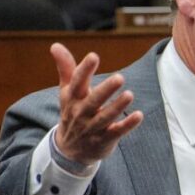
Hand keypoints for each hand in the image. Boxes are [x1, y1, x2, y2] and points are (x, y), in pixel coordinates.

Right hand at [51, 43, 142, 165]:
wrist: (68, 150)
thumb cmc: (72, 112)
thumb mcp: (67, 92)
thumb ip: (66, 68)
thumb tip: (55, 44)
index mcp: (72, 99)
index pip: (77, 83)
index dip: (84, 70)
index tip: (93, 56)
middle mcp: (81, 113)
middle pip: (93, 101)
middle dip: (105, 90)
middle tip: (120, 77)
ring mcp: (92, 128)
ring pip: (105, 117)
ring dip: (117, 106)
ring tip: (130, 94)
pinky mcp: (104, 140)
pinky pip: (116, 132)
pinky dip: (127, 125)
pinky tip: (139, 115)